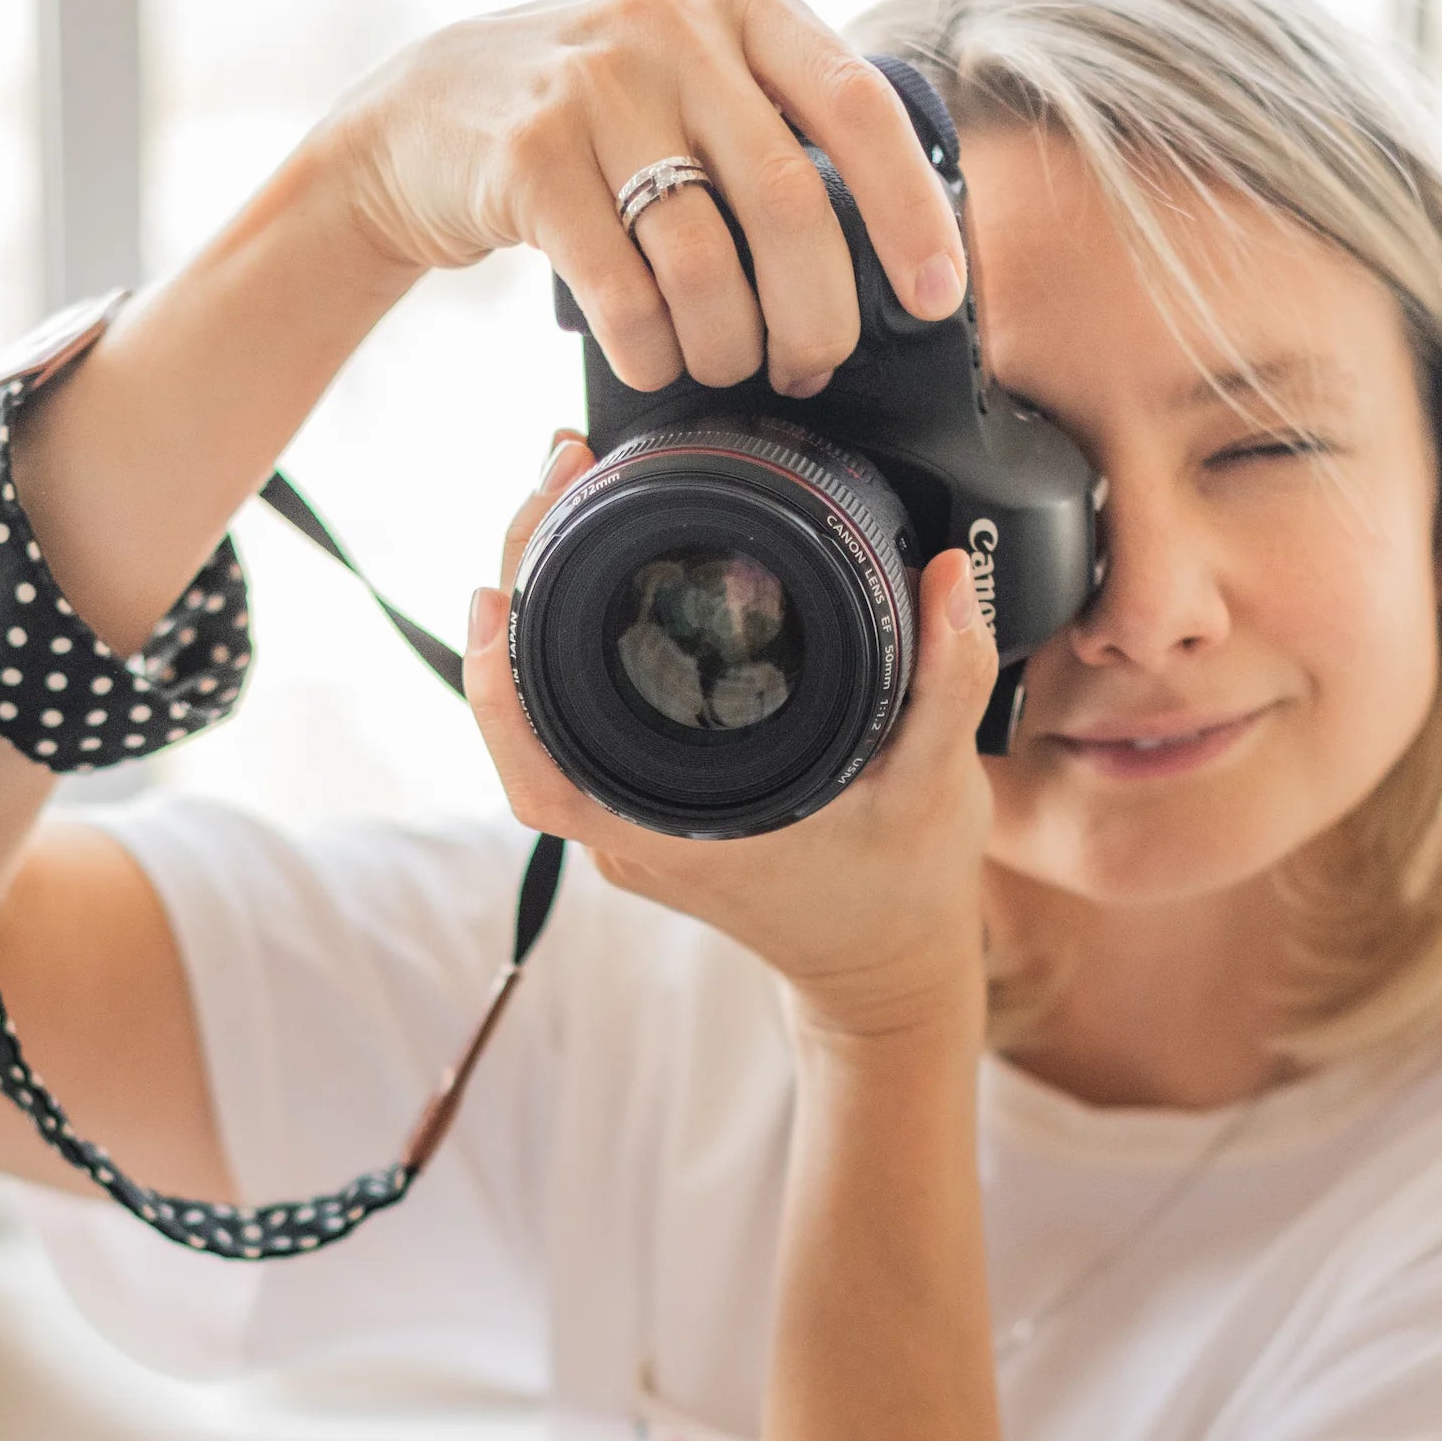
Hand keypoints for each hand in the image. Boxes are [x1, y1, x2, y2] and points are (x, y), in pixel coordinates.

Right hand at [323, 0, 966, 402]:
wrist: (427, 114)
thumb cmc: (595, 114)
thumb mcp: (695, 73)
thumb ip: (781, 119)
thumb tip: (898, 246)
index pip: (859, 107)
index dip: (911, 212)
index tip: (939, 295)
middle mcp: (673, 24)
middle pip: (790, 204)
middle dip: (817, 316)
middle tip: (810, 366)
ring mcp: (595, 85)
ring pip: (707, 264)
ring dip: (728, 347)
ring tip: (724, 365)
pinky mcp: (529, 158)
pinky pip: (624, 296)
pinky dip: (652, 352)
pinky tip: (653, 356)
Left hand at [462, 442, 1002, 1049]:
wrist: (887, 964)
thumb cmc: (901, 890)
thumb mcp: (936, 788)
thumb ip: (947, 682)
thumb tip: (948, 580)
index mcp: (679, 836)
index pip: (543, 774)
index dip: (497, 693)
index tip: (493, 594)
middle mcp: (637, 831)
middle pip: (532, 715)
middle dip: (527, 588)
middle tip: (555, 477)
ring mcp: (637, 819)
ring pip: (552, 711)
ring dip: (545, 608)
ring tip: (566, 497)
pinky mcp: (651, 803)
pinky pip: (585, 718)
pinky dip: (575, 642)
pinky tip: (595, 562)